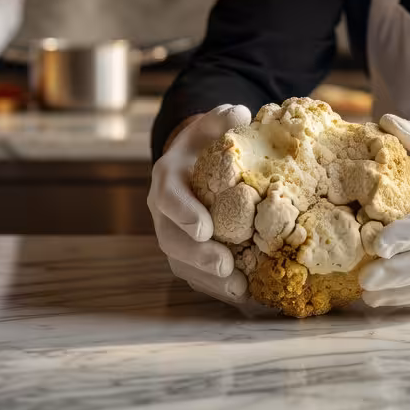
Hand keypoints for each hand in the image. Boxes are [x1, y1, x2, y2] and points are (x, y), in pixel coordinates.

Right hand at [148, 104, 252, 306]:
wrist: (193, 164)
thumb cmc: (206, 144)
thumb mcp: (210, 126)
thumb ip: (221, 119)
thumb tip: (240, 114)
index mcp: (167, 180)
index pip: (168, 199)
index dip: (183, 214)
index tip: (204, 227)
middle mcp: (163, 214)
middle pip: (172, 241)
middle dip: (197, 256)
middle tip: (224, 264)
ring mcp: (173, 237)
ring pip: (183, 265)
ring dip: (208, 279)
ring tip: (238, 289)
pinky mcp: (186, 256)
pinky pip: (197, 277)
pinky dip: (217, 288)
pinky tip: (245, 296)